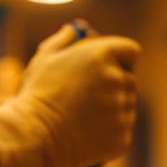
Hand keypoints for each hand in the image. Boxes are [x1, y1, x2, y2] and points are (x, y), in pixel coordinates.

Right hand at [15, 23, 139, 166]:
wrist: (35, 135)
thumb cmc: (37, 93)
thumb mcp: (45, 58)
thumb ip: (64, 40)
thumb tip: (74, 29)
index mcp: (103, 55)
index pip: (131, 51)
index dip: (120, 57)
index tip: (107, 65)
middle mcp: (118, 79)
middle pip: (129, 79)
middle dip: (114, 84)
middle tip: (86, 94)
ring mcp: (123, 110)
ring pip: (126, 105)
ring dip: (111, 106)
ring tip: (80, 114)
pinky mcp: (122, 136)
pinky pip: (122, 128)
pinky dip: (109, 130)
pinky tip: (85, 131)